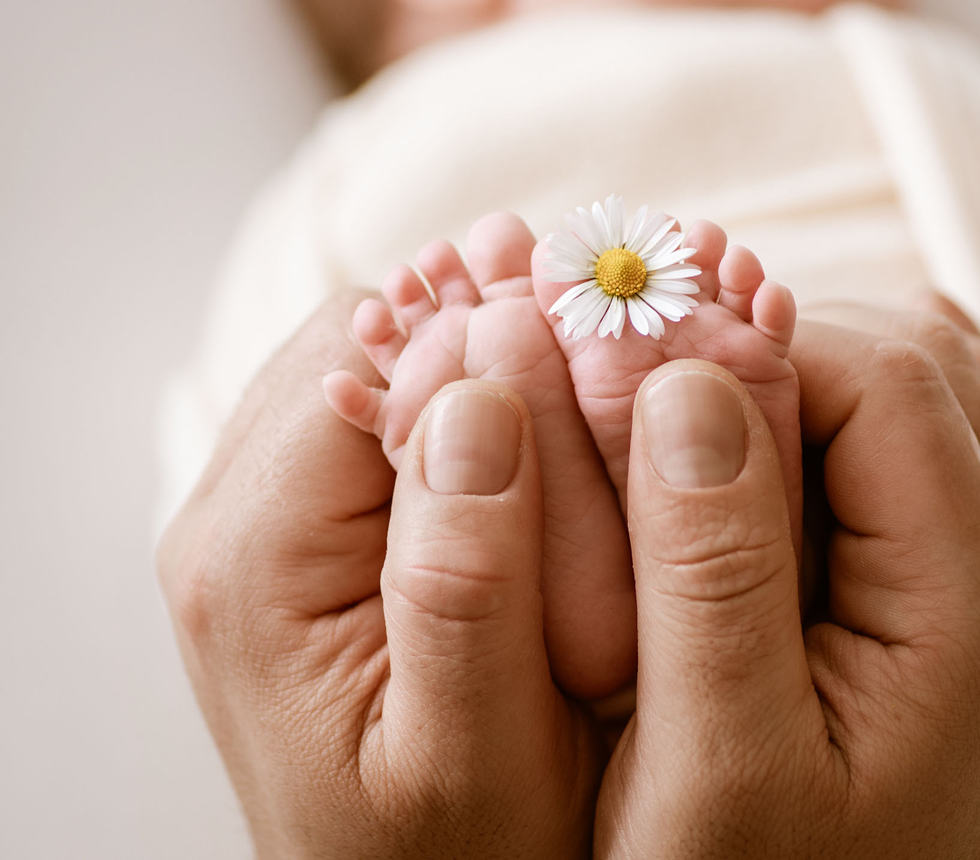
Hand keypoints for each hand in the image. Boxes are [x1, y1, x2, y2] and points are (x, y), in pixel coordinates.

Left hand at [158, 293, 603, 859]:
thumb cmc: (445, 851)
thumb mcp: (474, 748)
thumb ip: (468, 574)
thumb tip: (479, 395)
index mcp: (251, 559)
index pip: (366, 359)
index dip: (487, 332)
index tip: (594, 327)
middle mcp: (228, 520)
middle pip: (358, 341)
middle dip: (480, 334)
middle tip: (592, 341)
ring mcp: (257, 515)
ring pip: (368, 360)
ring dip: (471, 360)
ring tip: (568, 379)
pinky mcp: (295, 524)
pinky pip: (371, 407)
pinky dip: (455, 396)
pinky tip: (525, 430)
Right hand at [594, 300, 979, 858]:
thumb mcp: (710, 762)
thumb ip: (708, 570)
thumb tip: (686, 386)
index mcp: (976, 610)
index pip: (892, 381)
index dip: (762, 345)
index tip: (648, 365)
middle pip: (928, 364)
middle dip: (789, 342)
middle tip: (672, 376)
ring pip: (949, 382)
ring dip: (826, 364)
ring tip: (724, 399)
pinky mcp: (978, 587)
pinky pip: (951, 433)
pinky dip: (867, 400)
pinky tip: (796, 430)